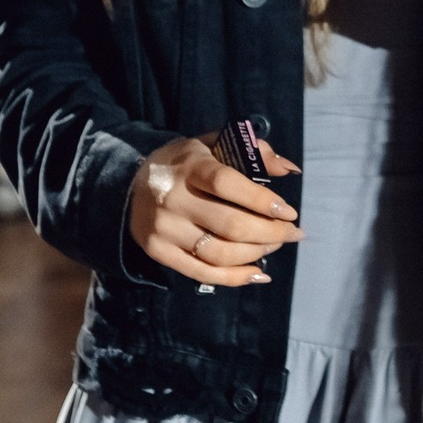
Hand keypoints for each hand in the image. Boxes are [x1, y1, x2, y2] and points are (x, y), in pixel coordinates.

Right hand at [128, 133, 303, 287]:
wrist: (130, 182)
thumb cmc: (184, 163)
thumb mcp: (213, 144)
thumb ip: (252, 151)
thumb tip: (289, 169)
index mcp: (190, 166)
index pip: (228, 184)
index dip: (262, 199)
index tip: (289, 211)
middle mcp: (173, 199)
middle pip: (230, 224)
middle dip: (270, 232)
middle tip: (292, 232)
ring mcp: (164, 229)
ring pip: (219, 252)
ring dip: (256, 253)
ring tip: (275, 245)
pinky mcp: (158, 251)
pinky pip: (202, 273)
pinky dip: (234, 278)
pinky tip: (257, 273)